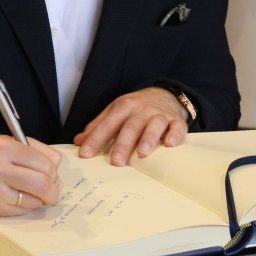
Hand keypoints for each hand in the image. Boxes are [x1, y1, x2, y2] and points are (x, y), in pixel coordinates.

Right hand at [0, 136, 62, 215]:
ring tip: (33, 191)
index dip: (53, 170)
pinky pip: (23, 210)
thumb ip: (36, 151)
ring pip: (36, 201)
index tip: (51, 172)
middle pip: (43, 184)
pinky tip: (18, 196)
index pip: (45, 163)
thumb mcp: (8, 141)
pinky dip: (28, 205)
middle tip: (50, 187)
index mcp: (3, 147)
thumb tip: (57, 169)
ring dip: (41, 198)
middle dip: (53, 189)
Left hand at [73, 86, 188, 165]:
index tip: (85, 154)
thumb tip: (78, 142)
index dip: (95, 139)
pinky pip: (177, 127)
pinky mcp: (176, 120)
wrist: (164, 94)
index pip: (107, 124)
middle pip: (130, 127)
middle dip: (122, 144)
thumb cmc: (135, 108)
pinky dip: (175, 134)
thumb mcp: (115, 112)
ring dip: (148, 138)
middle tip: (116, 162)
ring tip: (142, 153)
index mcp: (123, 107)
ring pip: (154, 125)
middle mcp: (141, 109)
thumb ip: (97, 126)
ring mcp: (159, 114)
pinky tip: (169, 144)